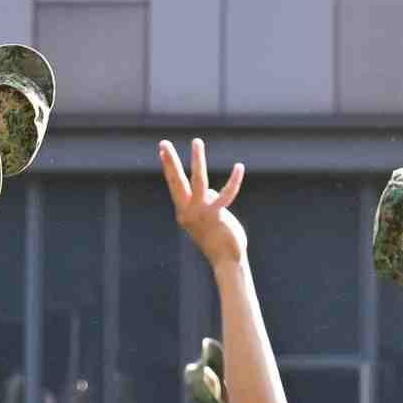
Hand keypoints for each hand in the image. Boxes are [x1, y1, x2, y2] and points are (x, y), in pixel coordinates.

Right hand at [158, 138, 250, 270]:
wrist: (226, 260)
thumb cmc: (218, 241)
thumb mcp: (207, 220)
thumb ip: (206, 203)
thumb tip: (210, 192)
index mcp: (183, 212)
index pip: (174, 185)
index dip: (169, 167)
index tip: (163, 151)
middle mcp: (188, 211)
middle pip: (175, 181)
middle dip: (170, 161)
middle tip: (163, 142)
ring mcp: (201, 212)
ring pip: (198, 181)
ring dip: (197, 160)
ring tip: (197, 142)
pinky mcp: (217, 215)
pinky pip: (227, 193)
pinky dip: (234, 180)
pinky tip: (239, 167)